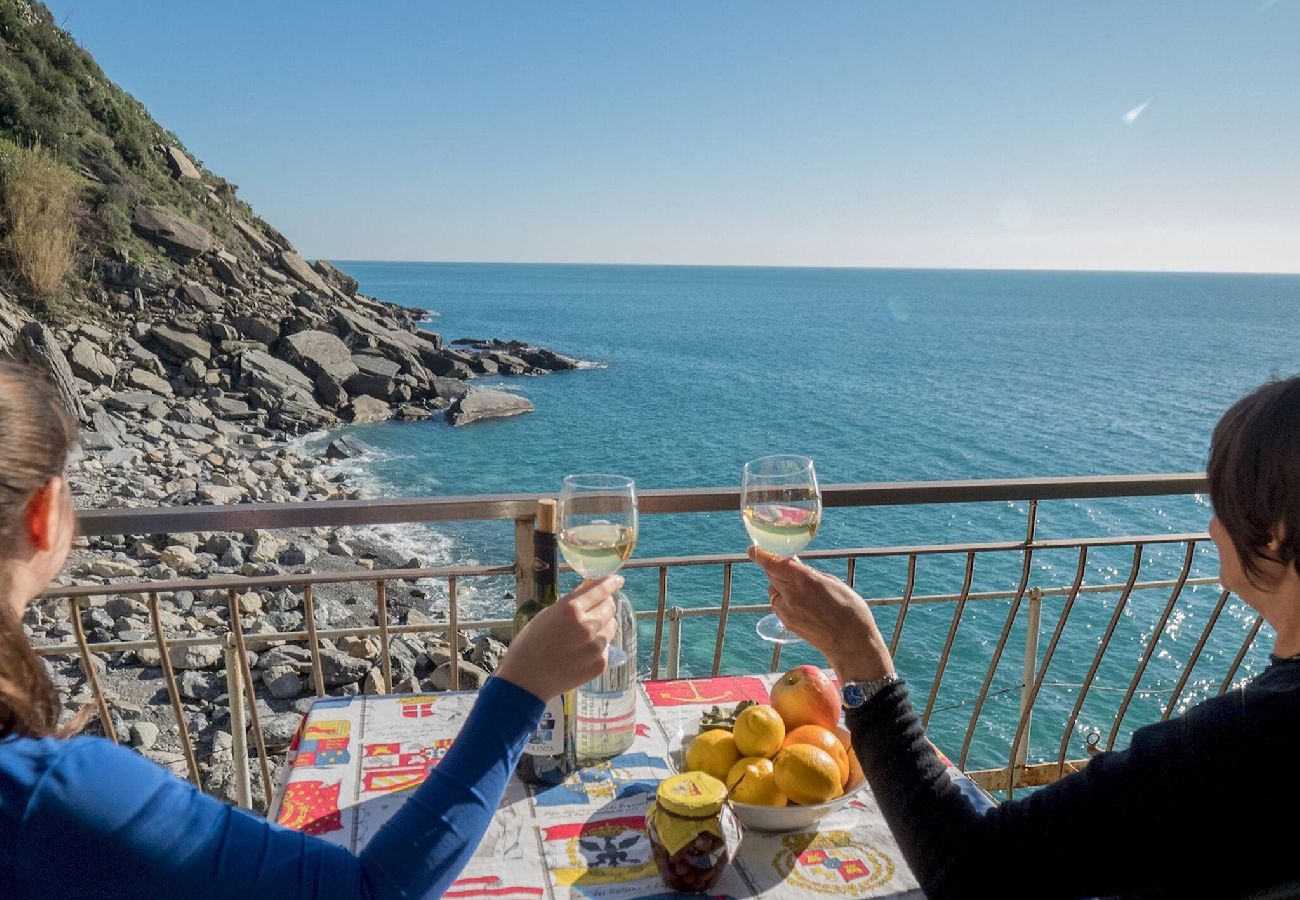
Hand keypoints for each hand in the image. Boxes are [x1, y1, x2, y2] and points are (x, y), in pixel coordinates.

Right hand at [496, 575, 621, 700]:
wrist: (526, 680)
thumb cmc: (530, 644)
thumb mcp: (547, 614)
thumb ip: (571, 601)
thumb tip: (589, 587)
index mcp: (571, 609)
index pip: (600, 590)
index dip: (611, 583)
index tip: (617, 579)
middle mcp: (587, 626)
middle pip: (610, 607)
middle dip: (605, 604)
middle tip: (596, 608)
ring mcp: (596, 647)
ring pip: (611, 626)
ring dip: (603, 624)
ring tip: (584, 633)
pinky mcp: (600, 664)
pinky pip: (607, 647)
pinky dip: (599, 645)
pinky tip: (581, 651)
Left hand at [748, 546, 894, 681]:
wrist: (851, 644)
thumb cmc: (850, 611)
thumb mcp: (834, 583)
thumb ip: (810, 573)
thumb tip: (795, 564)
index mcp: (805, 580)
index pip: (774, 564)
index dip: (761, 555)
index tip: (753, 550)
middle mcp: (791, 595)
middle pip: (772, 575)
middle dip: (777, 569)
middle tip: (789, 567)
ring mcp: (787, 611)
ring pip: (773, 591)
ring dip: (780, 585)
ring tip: (801, 589)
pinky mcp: (788, 623)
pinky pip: (778, 605)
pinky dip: (783, 600)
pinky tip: (801, 603)